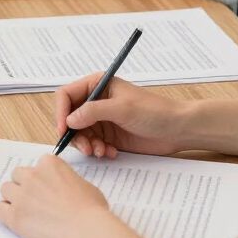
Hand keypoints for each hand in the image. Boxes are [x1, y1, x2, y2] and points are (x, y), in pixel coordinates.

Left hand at [0, 154, 109, 237]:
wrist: (86, 231)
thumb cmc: (92, 211)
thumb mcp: (85, 186)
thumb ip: (68, 181)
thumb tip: (65, 189)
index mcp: (49, 164)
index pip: (37, 166)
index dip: (41, 179)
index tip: (46, 189)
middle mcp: (32, 175)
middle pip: (17, 175)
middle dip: (24, 186)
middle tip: (34, 201)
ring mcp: (21, 195)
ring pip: (6, 189)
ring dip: (13, 198)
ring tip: (25, 211)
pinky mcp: (14, 215)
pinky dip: (5, 213)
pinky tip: (16, 220)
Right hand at [54, 74, 187, 157]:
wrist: (177, 129)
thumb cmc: (153, 111)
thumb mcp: (121, 108)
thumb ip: (92, 112)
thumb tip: (69, 120)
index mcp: (96, 85)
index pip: (66, 95)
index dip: (61, 112)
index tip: (63, 130)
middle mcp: (95, 101)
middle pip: (70, 117)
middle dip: (75, 134)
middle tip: (86, 148)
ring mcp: (101, 119)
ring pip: (79, 133)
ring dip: (87, 145)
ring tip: (101, 152)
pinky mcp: (108, 135)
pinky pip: (92, 144)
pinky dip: (97, 150)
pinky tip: (110, 153)